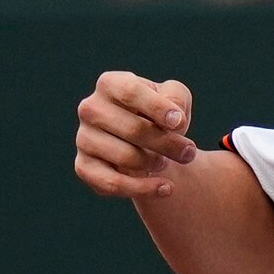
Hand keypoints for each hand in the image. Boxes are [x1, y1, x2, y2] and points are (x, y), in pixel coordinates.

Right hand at [73, 70, 201, 200]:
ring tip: (167, 162)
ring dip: (157, 164)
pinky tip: (166, 188)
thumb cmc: (161, 115)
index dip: (158, 108)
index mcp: (110, 84)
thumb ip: (178, 99)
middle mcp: (90, 109)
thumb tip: (174, 121)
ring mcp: (84, 138)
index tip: (179, 123)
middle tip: (190, 152)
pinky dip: (143, 189)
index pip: (130, 92)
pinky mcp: (83, 166)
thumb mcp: (175, 98)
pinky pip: (112, 183)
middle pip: (134, 129)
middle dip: (169, 144)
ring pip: (127, 158)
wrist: (149, 144)